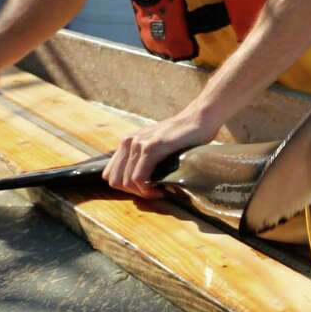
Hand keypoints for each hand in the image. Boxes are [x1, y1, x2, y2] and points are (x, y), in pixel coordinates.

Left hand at [102, 110, 217, 198]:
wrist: (200, 118)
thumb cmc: (183, 136)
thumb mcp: (156, 144)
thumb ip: (143, 157)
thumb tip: (136, 182)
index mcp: (127, 141)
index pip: (110, 174)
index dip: (125, 187)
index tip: (144, 189)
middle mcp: (129, 141)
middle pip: (115, 180)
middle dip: (133, 192)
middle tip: (152, 193)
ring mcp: (139, 143)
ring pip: (126, 182)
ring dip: (141, 193)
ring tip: (158, 192)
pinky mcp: (152, 147)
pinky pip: (139, 178)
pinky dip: (147, 190)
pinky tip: (162, 190)